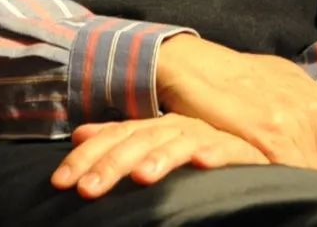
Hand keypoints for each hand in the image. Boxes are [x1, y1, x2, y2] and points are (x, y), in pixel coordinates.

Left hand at [50, 113, 268, 198]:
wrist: (257, 139)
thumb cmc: (198, 150)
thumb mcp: (154, 147)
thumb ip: (120, 140)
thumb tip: (79, 134)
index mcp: (156, 126)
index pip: (117, 135)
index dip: (87, 156)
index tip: (59, 181)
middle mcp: (179, 126)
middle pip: (140, 139)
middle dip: (111, 163)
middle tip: (85, 189)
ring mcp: (210, 135)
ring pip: (179, 142)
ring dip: (159, 158)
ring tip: (141, 178)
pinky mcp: (243, 150)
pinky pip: (228, 148)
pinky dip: (215, 151)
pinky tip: (201, 162)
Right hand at [155, 36, 316, 174]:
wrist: (199, 67)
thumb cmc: (244, 77)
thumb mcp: (292, 83)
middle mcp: (316, 114)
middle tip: (297, 189)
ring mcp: (295, 127)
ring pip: (313, 179)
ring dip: (301, 189)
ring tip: (282, 191)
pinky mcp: (271, 140)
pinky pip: (291, 179)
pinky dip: (284, 188)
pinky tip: (270, 187)